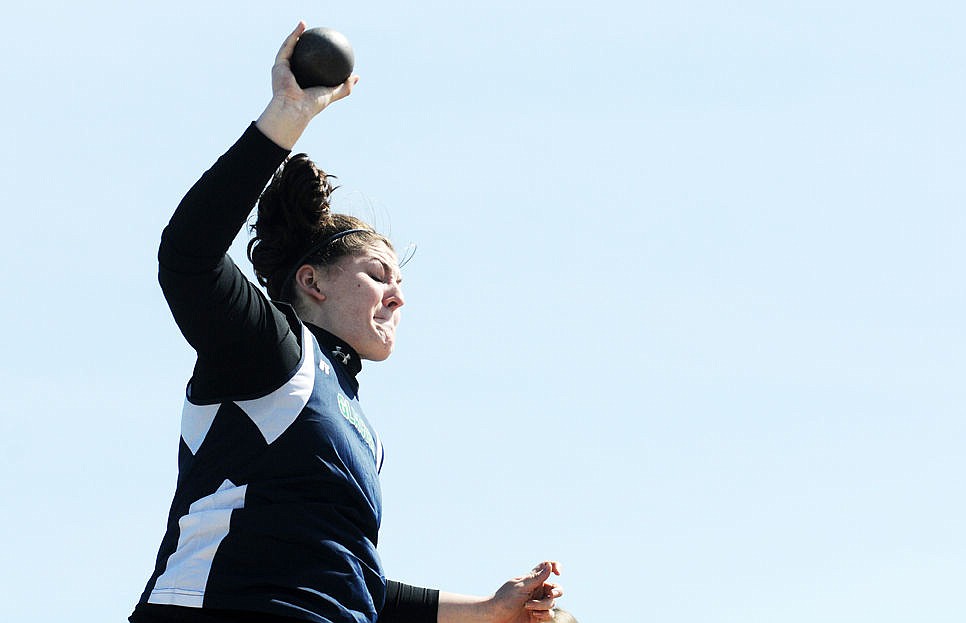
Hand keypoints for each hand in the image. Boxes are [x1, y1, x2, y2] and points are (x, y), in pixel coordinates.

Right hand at [255, 21, 358, 148]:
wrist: (295, 108)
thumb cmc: (312, 104)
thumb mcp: (332, 94)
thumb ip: (344, 86)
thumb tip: (357, 77)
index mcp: (302, 82)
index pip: (308, 67)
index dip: (315, 56)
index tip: (324, 47)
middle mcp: (291, 75)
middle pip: (297, 55)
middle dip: (302, 43)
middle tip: (314, 34)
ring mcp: (283, 69)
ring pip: (290, 47)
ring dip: (296, 34)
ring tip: (305, 24)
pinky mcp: (278, 64)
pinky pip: (287, 46)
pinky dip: (294, 35)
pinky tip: (302, 26)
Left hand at [487, 561, 563, 622]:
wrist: (495, 617)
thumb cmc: (504, 599)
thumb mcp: (521, 586)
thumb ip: (536, 578)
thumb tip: (549, 565)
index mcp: (532, 580)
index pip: (547, 568)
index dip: (555, 566)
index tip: (558, 572)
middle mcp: (537, 591)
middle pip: (556, 588)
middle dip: (556, 591)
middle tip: (550, 594)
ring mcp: (538, 604)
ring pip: (552, 602)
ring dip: (542, 605)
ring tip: (527, 606)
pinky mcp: (538, 616)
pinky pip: (549, 614)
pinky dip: (544, 614)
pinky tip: (534, 615)